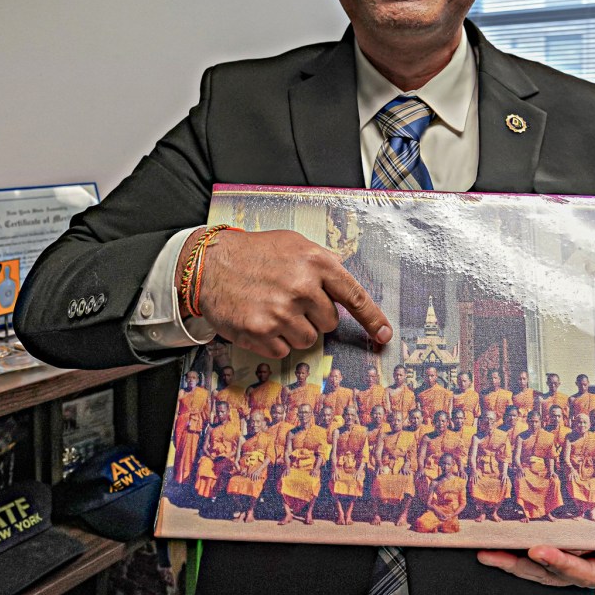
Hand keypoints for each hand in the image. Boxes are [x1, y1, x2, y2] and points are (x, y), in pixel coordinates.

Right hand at [183, 229, 391, 357]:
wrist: (210, 263)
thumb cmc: (255, 252)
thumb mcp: (294, 244)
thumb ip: (323, 264)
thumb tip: (346, 290)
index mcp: (316, 262)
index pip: (354, 297)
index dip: (373, 319)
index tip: (385, 336)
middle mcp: (302, 287)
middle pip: (330, 323)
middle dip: (314, 316)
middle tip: (290, 300)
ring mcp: (281, 312)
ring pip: (308, 340)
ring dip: (294, 330)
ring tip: (273, 308)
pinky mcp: (261, 332)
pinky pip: (283, 350)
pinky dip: (274, 341)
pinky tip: (260, 320)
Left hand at [476, 477, 594, 587]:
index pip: (587, 572)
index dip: (564, 566)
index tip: (541, 552)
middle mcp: (587, 567)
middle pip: (553, 575)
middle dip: (526, 567)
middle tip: (502, 553)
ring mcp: (567, 558)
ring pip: (536, 569)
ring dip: (510, 562)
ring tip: (487, 552)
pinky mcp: (552, 546)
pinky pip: (528, 554)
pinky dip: (510, 549)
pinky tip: (489, 542)